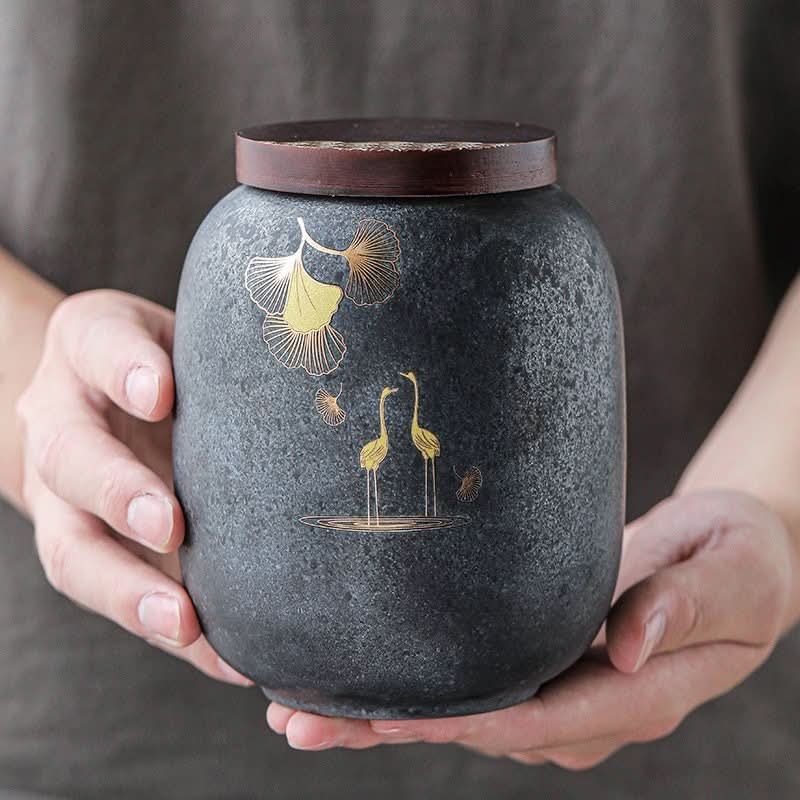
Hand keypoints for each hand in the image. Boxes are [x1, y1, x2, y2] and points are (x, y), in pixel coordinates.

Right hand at [16, 290, 250, 685]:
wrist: (107, 394)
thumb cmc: (170, 361)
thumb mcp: (186, 336)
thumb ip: (223, 353)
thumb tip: (320, 351)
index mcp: (89, 352)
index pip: (96, 346)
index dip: (122, 368)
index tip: (158, 393)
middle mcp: (63, 422)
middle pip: (69, 458)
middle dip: (117, 492)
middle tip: (168, 524)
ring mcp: (66, 495)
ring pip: (72, 547)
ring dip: (126, 589)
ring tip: (182, 622)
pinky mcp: (89, 551)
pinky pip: (118, 598)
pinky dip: (170, 635)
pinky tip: (224, 658)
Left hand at [266, 490, 794, 764]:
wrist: (738, 555)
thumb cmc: (740, 562)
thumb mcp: (730, 578)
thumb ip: (682, 609)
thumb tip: (625, 650)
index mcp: (639, 694)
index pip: (541, 720)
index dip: (465, 722)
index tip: (389, 716)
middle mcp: (592, 704)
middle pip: (485, 729)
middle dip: (394, 730)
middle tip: (302, 725)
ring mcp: (566, 690)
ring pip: (470, 715)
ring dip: (388, 717)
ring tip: (301, 716)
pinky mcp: (548, 662)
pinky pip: (479, 686)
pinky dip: (420, 689)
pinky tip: (366, 685)